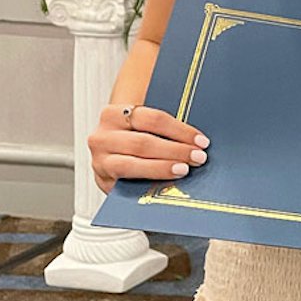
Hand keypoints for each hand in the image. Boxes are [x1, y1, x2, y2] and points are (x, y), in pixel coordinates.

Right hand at [87, 103, 208, 192]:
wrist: (110, 149)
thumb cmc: (135, 134)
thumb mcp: (144, 124)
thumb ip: (163, 127)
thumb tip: (197, 140)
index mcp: (113, 114)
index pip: (152, 119)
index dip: (180, 131)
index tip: (201, 141)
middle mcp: (102, 137)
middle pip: (143, 143)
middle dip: (175, 151)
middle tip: (197, 157)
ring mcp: (99, 161)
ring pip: (131, 166)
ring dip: (161, 168)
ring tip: (183, 170)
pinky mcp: (102, 183)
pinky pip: (125, 186)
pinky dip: (146, 185)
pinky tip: (163, 185)